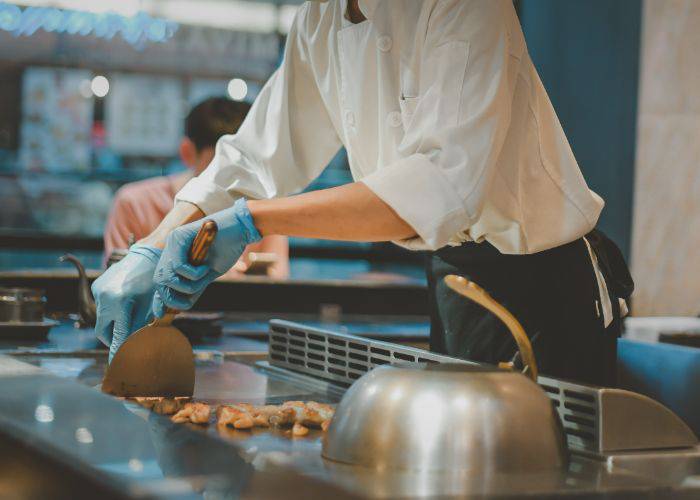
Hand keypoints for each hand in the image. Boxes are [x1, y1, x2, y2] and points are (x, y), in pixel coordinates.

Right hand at [91, 244, 161, 360]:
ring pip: (101, 319)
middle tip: (124, 343)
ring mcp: (98, 290)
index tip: (116, 364)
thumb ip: (142, 326)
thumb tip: (135, 346)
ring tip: (128, 321)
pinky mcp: (97, 286)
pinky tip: (125, 304)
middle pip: (103, 331)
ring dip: (112, 324)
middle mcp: (105, 297)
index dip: (118, 351)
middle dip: (112, 339)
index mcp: (121, 302)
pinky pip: (102, 306)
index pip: (118, 335)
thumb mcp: (152, 306)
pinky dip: (111, 311)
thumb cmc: (156, 281)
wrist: (148, 254)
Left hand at [152, 198, 260, 316]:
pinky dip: (194, 273)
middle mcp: (170, 248)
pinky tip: (205, 267)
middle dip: (172, 296)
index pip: (161, 281)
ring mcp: (174, 241)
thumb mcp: (207, 275)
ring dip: (187, 285)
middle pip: (159, 280)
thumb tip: (177, 308)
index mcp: (175, 256)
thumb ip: (192, 287)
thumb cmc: (227, 250)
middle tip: (189, 299)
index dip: (159, 299)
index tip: (162, 314)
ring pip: (168, 276)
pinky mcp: (180, 237)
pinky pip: (179, 266)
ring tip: (203, 277)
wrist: (241, 229)